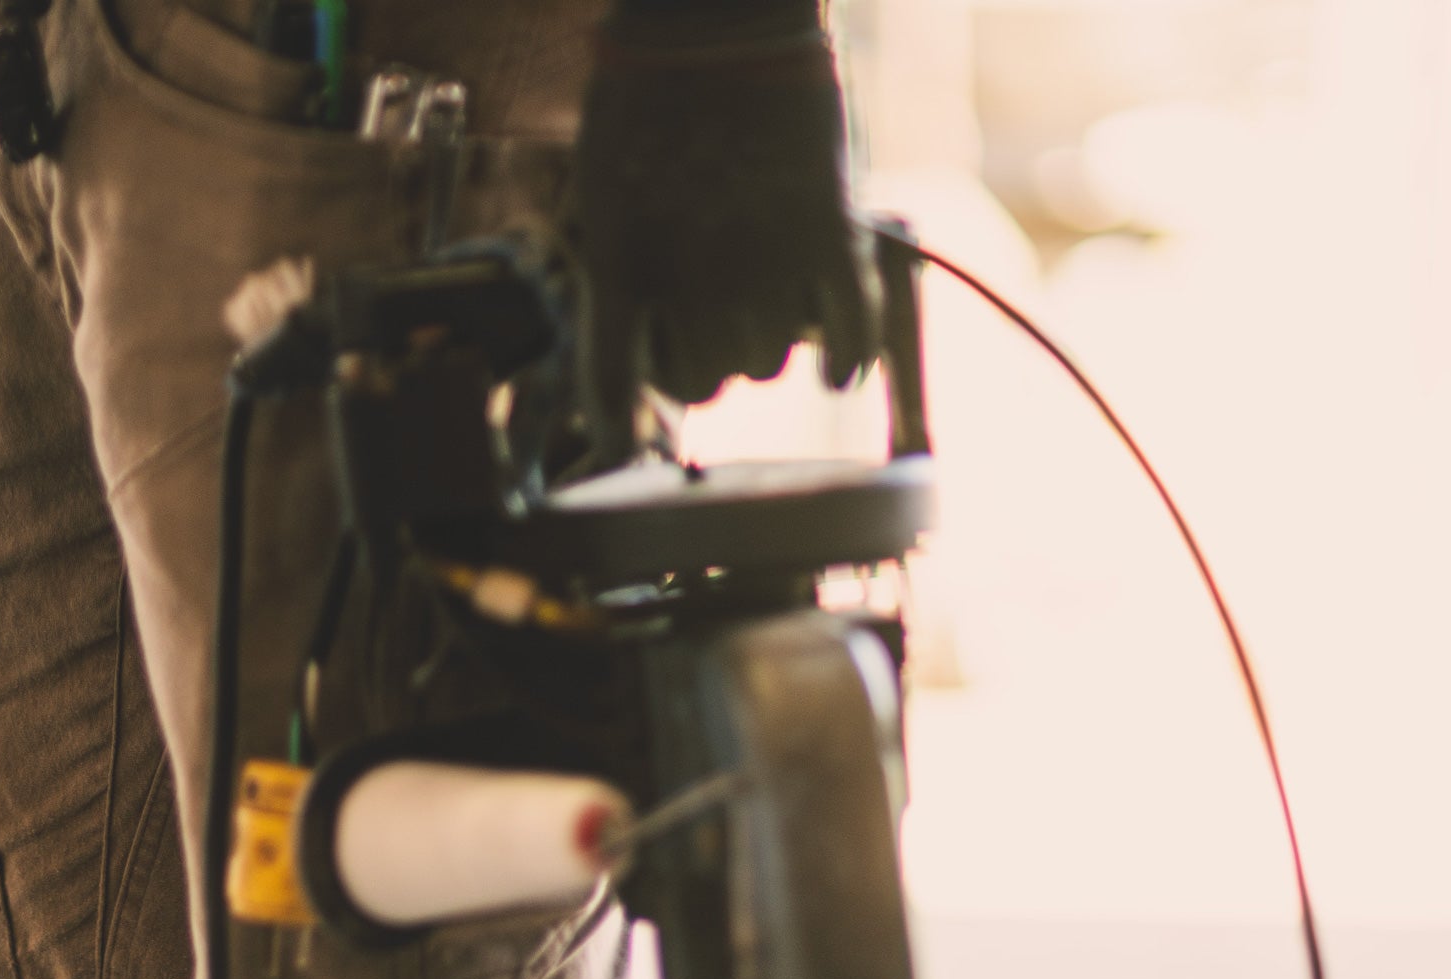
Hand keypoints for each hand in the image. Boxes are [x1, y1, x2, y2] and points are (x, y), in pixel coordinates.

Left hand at [574, 12, 876, 466]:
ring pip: (766, 363)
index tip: (624, 460)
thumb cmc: (647, 91)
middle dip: (703, 362)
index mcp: (622, 263)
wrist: (717, 6)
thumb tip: (625, 367)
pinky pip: (849, 334)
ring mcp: (764, 255)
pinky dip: (846, 361)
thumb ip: (614, 274)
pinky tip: (838, 372)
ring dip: (763, 344)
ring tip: (759, 295)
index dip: (617, 438)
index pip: (614, 389)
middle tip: (706, 324)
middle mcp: (692, 274)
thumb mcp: (601, 187)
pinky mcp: (829, 230)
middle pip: (705, 382)